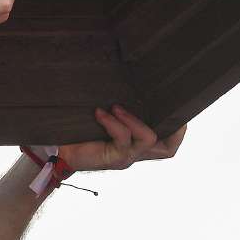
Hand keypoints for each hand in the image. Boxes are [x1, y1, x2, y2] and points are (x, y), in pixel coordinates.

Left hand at [59, 105, 185, 171]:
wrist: (61, 152)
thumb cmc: (82, 133)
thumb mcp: (105, 120)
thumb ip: (118, 110)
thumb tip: (123, 81)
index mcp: (138, 146)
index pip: (168, 145)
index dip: (178, 131)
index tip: (178, 109)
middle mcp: (136, 154)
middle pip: (167, 149)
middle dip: (171, 128)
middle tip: (163, 105)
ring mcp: (127, 158)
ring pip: (147, 139)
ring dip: (134, 119)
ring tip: (117, 107)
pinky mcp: (114, 158)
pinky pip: (122, 138)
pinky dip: (113, 122)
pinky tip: (100, 113)